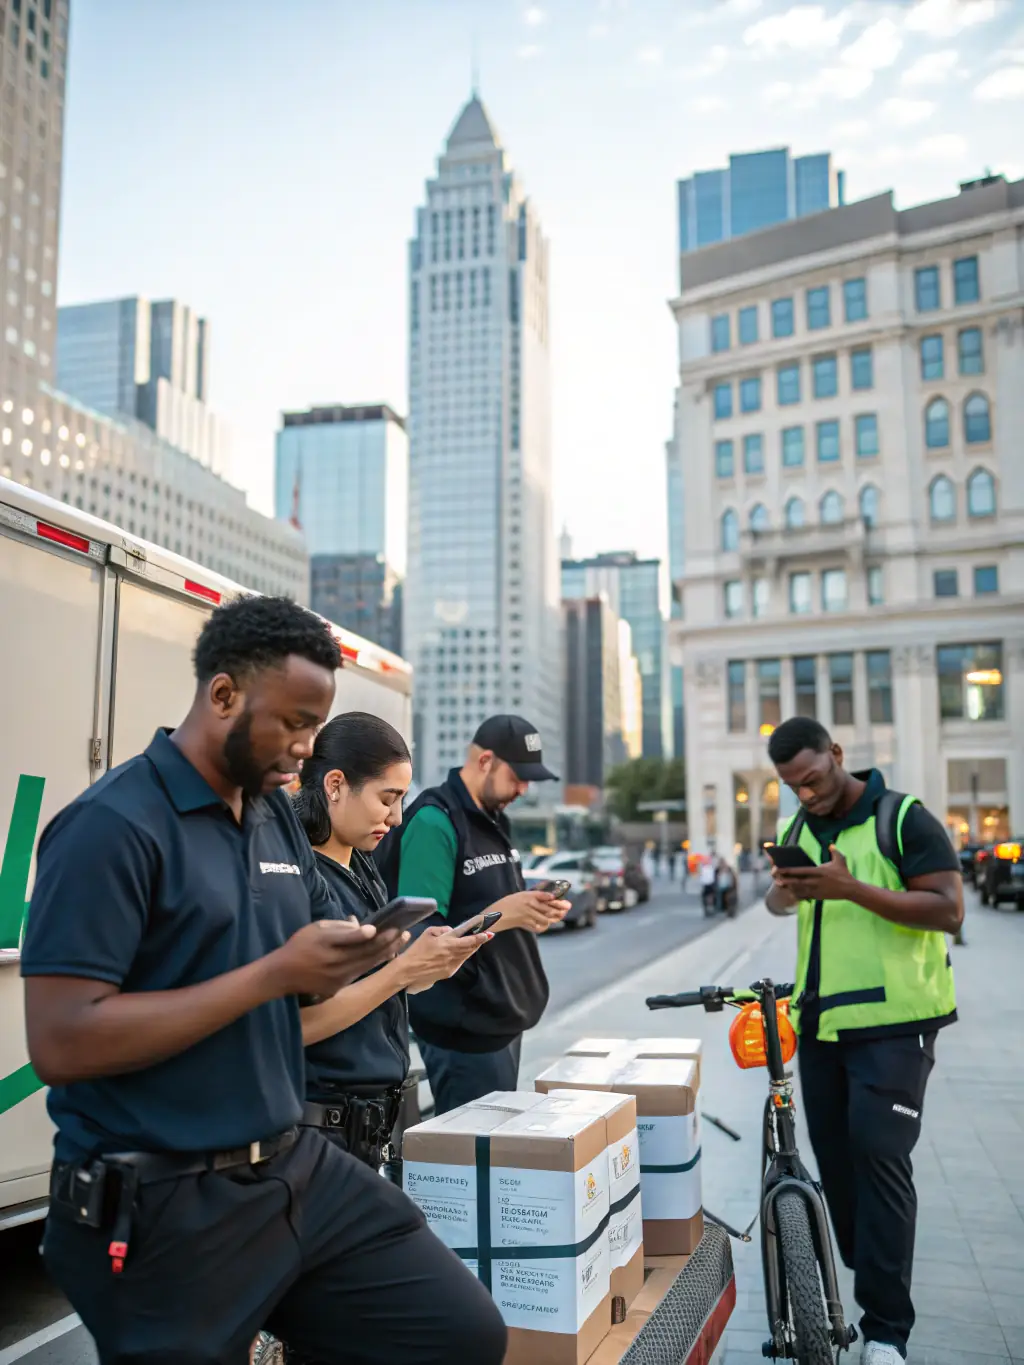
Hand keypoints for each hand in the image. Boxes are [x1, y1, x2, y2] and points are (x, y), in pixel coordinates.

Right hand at [270, 918, 407, 996]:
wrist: (283, 975)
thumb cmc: (300, 945)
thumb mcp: (316, 928)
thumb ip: (339, 927)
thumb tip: (362, 926)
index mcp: (327, 944)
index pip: (352, 939)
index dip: (370, 934)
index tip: (388, 927)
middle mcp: (334, 963)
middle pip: (366, 952)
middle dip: (387, 941)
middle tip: (404, 932)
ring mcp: (338, 977)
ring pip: (367, 963)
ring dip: (387, 951)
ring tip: (401, 941)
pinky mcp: (339, 986)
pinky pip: (361, 971)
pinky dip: (375, 961)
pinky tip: (387, 953)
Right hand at [399, 924, 492, 993]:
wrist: (409, 970)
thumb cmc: (417, 950)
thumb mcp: (428, 933)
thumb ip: (442, 930)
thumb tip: (451, 931)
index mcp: (447, 944)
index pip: (468, 940)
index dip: (479, 937)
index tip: (488, 933)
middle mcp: (452, 955)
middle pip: (470, 948)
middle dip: (479, 942)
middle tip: (487, 936)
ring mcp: (452, 965)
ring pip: (466, 955)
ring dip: (473, 948)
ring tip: (478, 942)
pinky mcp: (449, 973)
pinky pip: (460, 962)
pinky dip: (464, 956)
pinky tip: (465, 952)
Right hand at [491, 890, 570, 933]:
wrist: (496, 914)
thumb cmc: (507, 903)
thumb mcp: (521, 895)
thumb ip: (535, 896)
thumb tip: (549, 897)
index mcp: (528, 896)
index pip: (546, 897)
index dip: (557, 899)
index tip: (564, 900)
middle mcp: (529, 905)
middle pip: (549, 908)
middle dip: (560, 908)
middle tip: (567, 907)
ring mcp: (528, 915)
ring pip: (546, 918)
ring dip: (554, 917)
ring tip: (560, 915)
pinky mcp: (525, 923)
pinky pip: (538, 926)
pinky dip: (544, 926)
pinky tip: (546, 923)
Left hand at [774, 845, 855, 902]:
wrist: (850, 889)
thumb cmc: (844, 874)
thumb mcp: (840, 860)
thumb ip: (833, 851)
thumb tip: (830, 844)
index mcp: (818, 871)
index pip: (800, 871)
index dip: (788, 870)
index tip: (779, 868)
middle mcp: (815, 881)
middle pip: (796, 881)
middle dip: (785, 879)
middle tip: (775, 877)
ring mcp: (816, 890)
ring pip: (798, 890)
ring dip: (788, 887)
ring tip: (779, 884)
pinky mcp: (818, 897)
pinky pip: (804, 896)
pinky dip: (796, 895)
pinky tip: (790, 892)